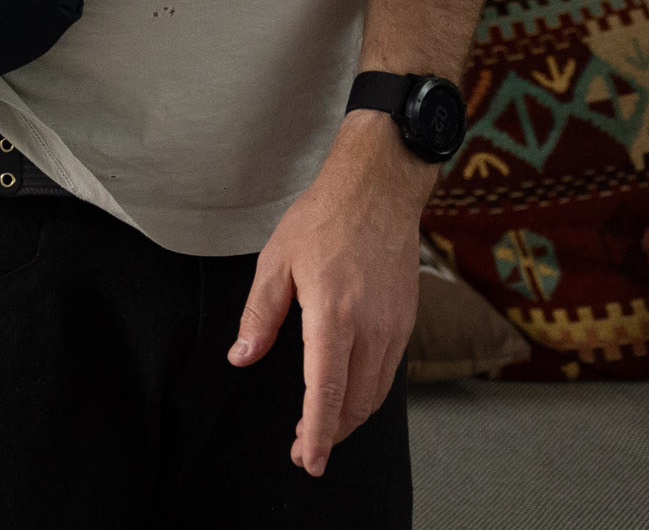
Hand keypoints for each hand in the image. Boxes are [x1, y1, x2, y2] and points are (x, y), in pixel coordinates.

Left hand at [229, 114, 427, 474]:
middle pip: (355, 401)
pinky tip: (348, 396)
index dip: (317, 431)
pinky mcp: (406, 321)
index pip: (327, 389)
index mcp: (334, 312)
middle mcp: (371, 326)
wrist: (379, 189)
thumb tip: (242, 356)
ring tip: (321, 430)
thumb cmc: (324, 219)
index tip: (308, 459)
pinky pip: (388, 373)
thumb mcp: (277, 260)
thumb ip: (260, 314)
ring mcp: (394, 326)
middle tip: (303, 450)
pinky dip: (367, 395)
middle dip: (330, 433)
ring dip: (350, 418)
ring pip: (375, 393)